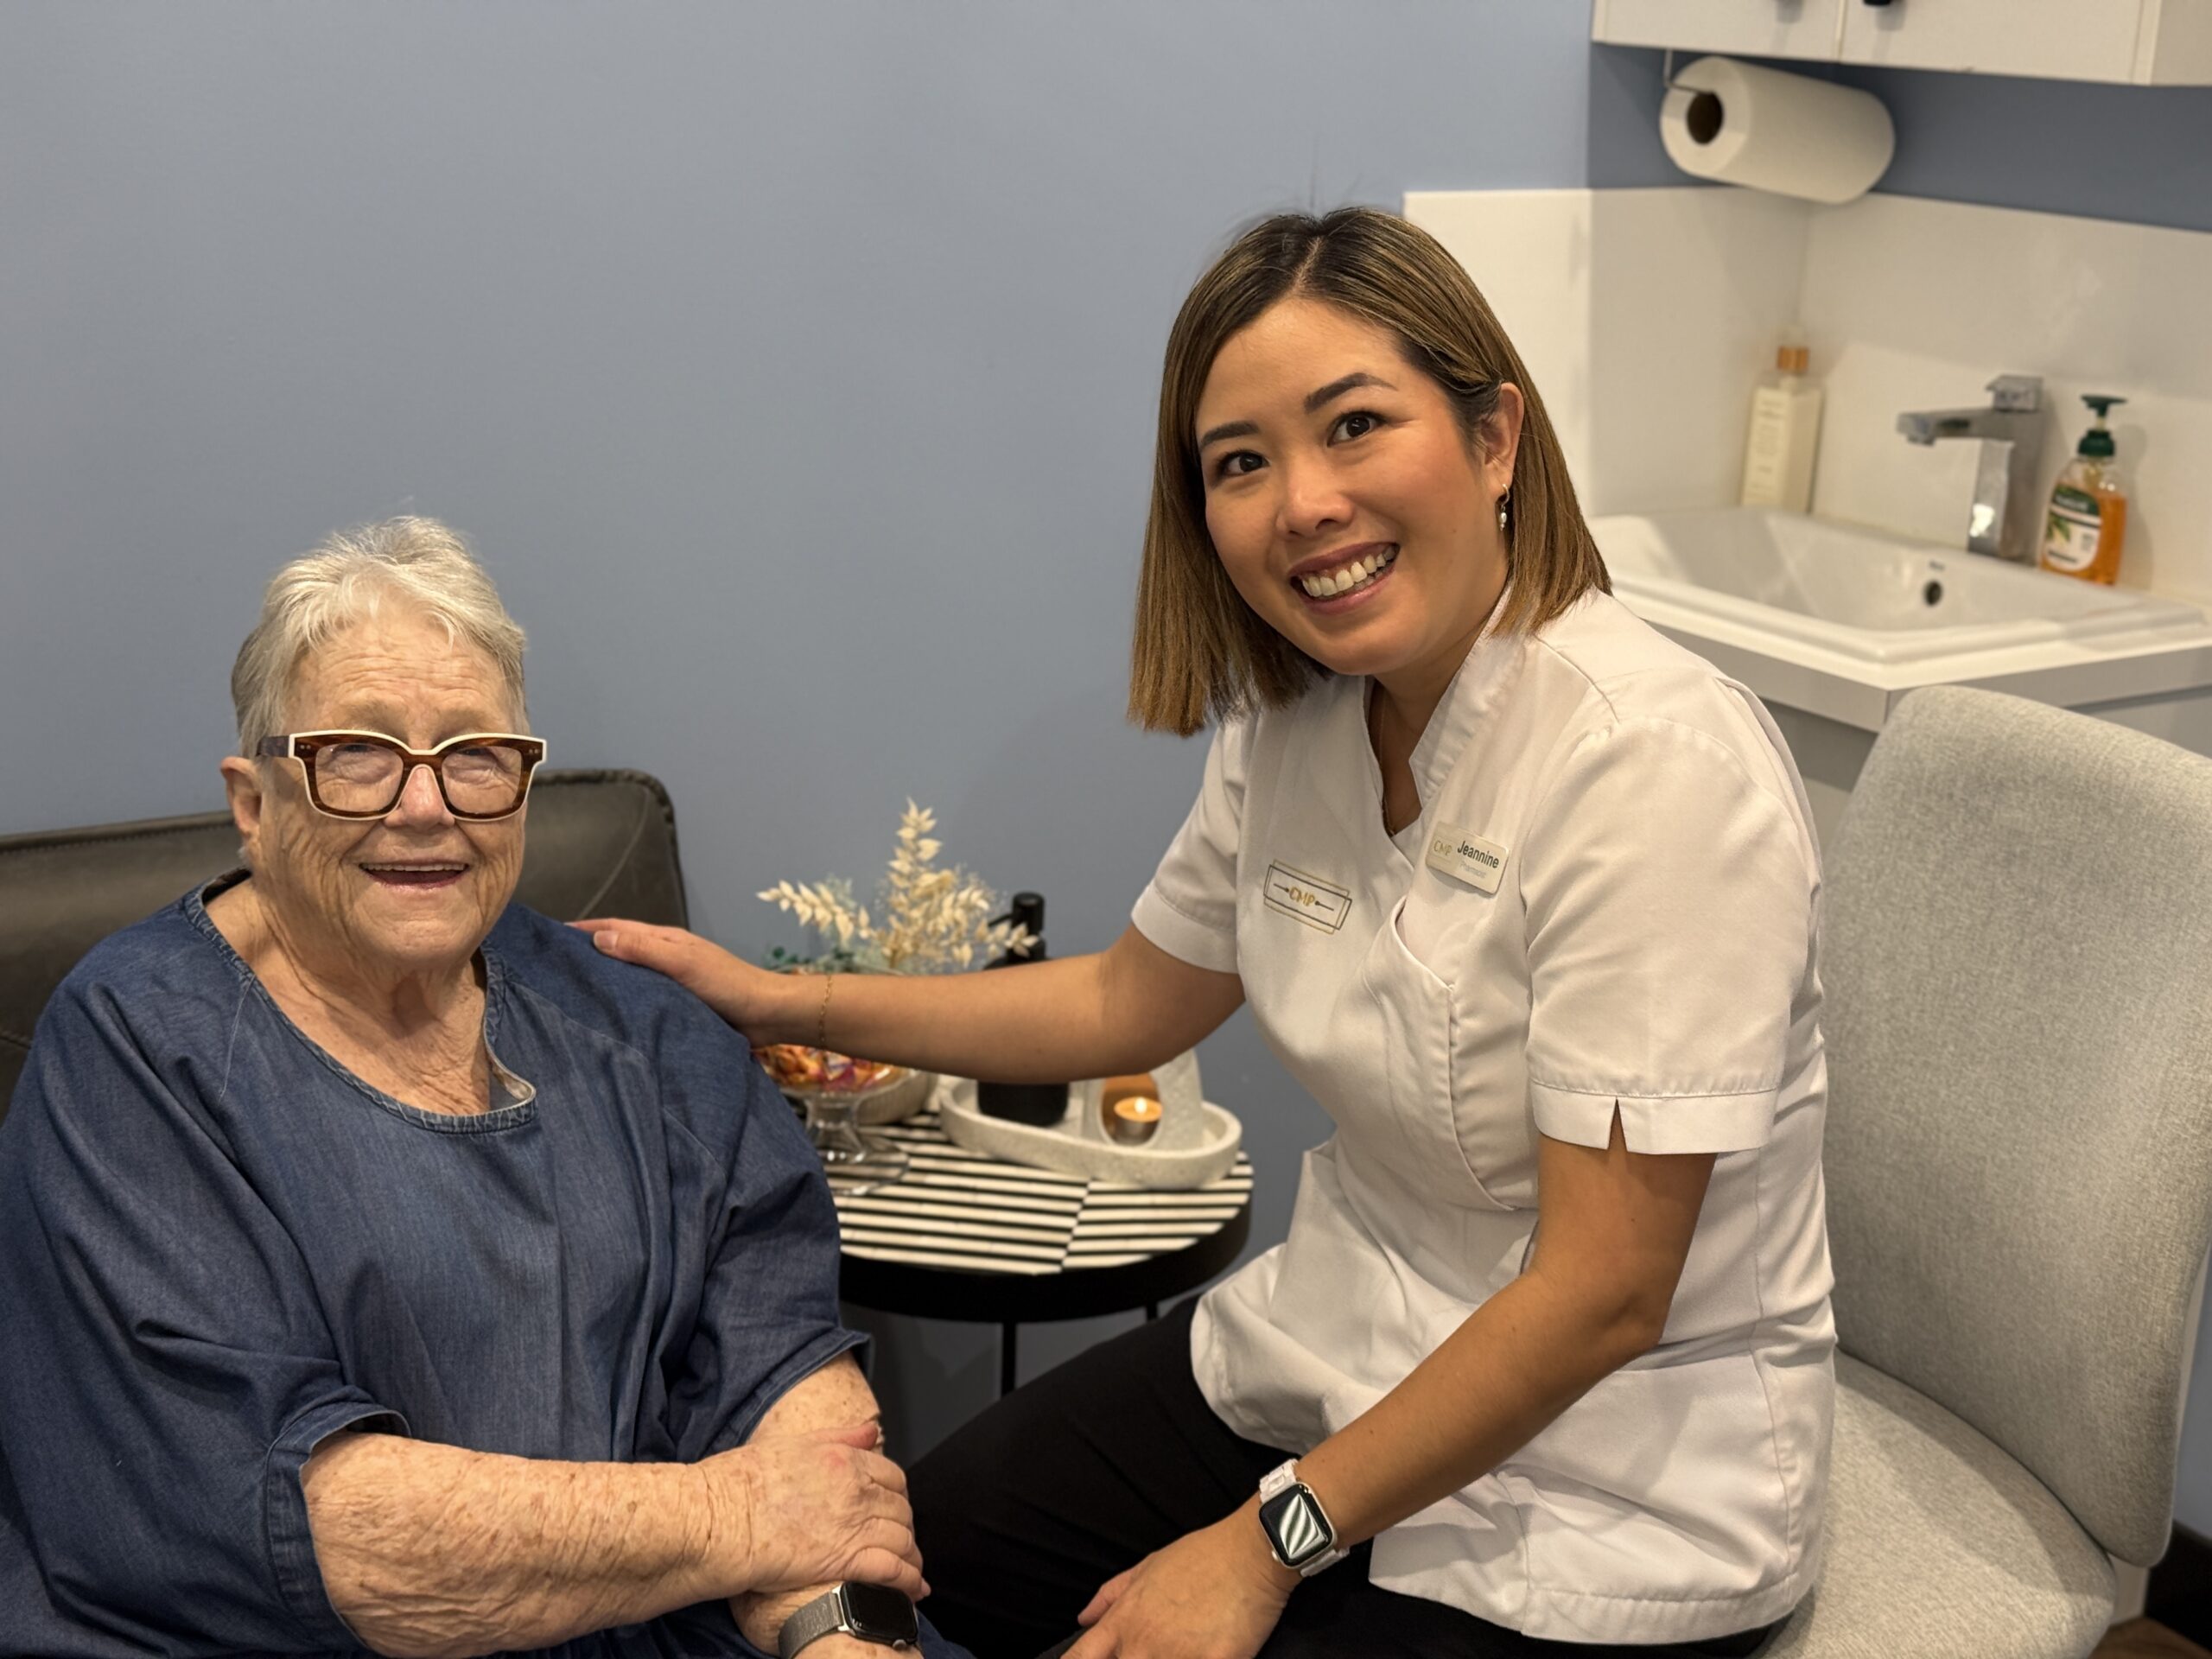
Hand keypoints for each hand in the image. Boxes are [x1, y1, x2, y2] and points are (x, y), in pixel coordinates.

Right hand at [572, 918, 795, 1038]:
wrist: (766, 1016)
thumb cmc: (728, 984)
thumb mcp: (683, 962)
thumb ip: (643, 949)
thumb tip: (598, 938)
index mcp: (665, 942)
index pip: (616, 929)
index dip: (584, 930)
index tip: (550, 936)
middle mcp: (664, 960)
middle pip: (618, 954)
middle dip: (587, 957)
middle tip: (550, 971)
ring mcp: (670, 985)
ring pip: (628, 981)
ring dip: (603, 985)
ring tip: (568, 1000)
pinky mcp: (676, 1010)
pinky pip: (642, 1005)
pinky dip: (622, 1009)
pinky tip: (606, 1024)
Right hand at [699, 1424, 926, 1602]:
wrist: (714, 1520)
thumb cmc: (736, 1485)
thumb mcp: (789, 1446)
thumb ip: (837, 1438)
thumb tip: (871, 1431)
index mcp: (841, 1457)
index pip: (891, 1475)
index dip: (897, 1495)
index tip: (892, 1508)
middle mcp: (854, 1487)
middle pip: (901, 1507)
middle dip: (906, 1526)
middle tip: (900, 1541)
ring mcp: (852, 1522)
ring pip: (902, 1537)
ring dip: (911, 1556)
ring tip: (911, 1570)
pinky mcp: (844, 1558)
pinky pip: (891, 1569)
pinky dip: (908, 1580)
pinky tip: (913, 1590)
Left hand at [1064, 1509, 1294, 1658]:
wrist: (1252, 1553)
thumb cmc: (1202, 1557)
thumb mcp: (1148, 1567)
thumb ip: (1111, 1596)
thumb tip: (1083, 1618)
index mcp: (1123, 1622)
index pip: (1080, 1658)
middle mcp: (1142, 1646)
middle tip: (1159, 1649)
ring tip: (1185, 1649)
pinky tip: (1210, 1653)